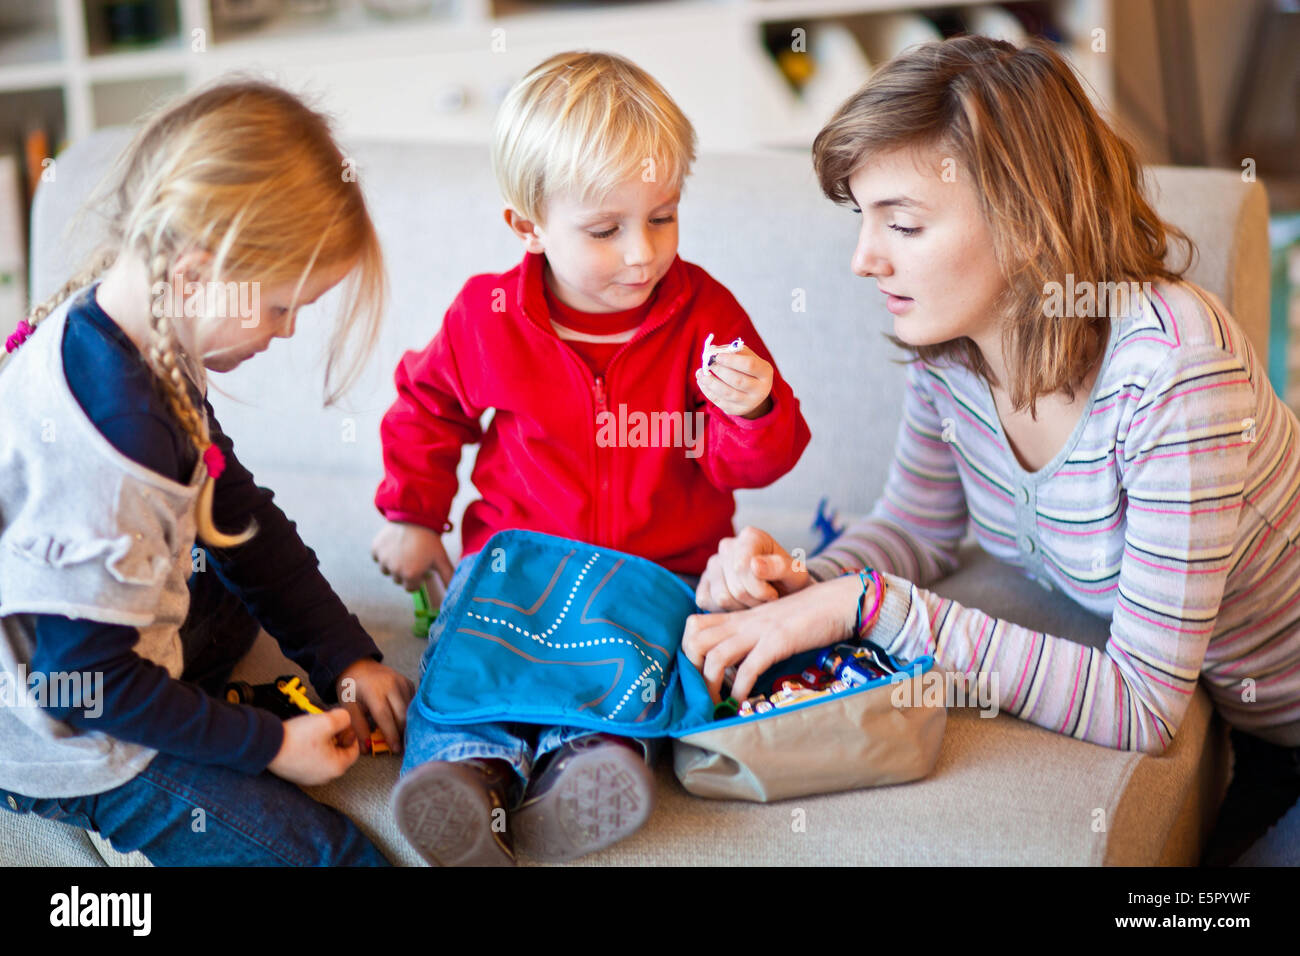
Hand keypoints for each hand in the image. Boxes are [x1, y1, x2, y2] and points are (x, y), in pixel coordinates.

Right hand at [267, 709, 359, 785]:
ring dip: (324, 742)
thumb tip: (345, 720)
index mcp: (336, 768)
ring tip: (313, 731)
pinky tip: (303, 739)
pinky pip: (312, 760)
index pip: (354, 751)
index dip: (350, 734)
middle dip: (336, 738)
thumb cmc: (296, 738)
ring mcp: (310, 777)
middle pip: (340, 754)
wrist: (267, 746)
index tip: (341, 725)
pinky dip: (312, 749)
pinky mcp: (297, 774)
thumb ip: (343, 718)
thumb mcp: (326, 721)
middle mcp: (324, 777)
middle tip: (326, 726)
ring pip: (326, 757)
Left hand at [336, 658, 414, 754]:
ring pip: (410, 709)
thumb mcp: (349, 707)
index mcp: (374, 690)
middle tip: (400, 747)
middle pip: (402, 714)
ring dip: (407, 724)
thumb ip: (358, 727)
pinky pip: (412, 702)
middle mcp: (391, 684)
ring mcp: (402, 682)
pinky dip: (409, 713)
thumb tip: (367, 747)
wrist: (357, 665)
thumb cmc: (351, 687)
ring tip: (402, 736)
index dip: (391, 734)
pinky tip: (402, 720)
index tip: (395, 749)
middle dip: (402, 732)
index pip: (386, 717)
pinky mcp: (407, 682)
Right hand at [371, 521, 452, 590]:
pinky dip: (384, 553)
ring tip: (404, 551)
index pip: (411, 588)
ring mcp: (383, 560)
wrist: (415, 517)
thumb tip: (453, 592)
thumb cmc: (429, 540)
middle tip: (413, 558)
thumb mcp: (442, 559)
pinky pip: (378, 557)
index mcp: (410, 575)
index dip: (417, 579)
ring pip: (387, 570)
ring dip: (393, 564)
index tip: (421, 568)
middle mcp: (395, 570)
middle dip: (405, 572)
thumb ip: (448, 578)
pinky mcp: (375, 549)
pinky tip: (394, 545)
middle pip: (398, 580)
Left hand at [683, 574, 864, 703]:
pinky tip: (741, 703)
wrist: (840, 600)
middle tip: (702, 691)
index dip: (687, 651)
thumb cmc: (810, 615)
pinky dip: (739, 691)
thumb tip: (737, 666)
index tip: (696, 674)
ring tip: (718, 705)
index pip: (694, 625)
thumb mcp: (772, 623)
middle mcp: (744, 621)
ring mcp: (759, 630)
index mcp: (741, 616)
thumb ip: (752, 636)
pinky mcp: (778, 641)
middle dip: (692, 670)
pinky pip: (748, 669)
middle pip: (695, 640)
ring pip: (715, 657)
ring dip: (711, 687)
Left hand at [696, 346, 773, 418]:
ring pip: (727, 393)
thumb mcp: (745, 356)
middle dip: (720, 371)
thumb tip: (711, 349)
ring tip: (700, 373)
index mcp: (765, 372)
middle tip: (708, 363)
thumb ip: (730, 351)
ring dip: (711, 382)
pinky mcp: (737, 410)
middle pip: (738, 381)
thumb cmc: (747, 369)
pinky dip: (708, 391)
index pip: (750, 365)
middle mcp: (761, 390)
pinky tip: (702, 382)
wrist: (753, 391)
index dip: (732, 360)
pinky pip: (720, 402)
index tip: (717, 356)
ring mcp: (749, 403)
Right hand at [696, 526, 811, 610]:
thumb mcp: (796, 575)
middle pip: (735, 587)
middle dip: (755, 601)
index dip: (760, 590)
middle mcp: (728, 546)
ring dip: (742, 608)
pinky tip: (740, 605)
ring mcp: (713, 564)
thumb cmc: (790, 582)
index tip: (774, 594)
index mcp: (751, 537)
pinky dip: (725, 611)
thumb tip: (754, 564)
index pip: (742, 567)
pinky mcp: (704, 583)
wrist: (784, 591)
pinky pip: (706, 602)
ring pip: (721, 598)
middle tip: (767, 601)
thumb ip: (781, 567)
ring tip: (756, 602)